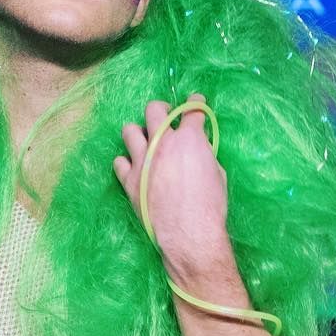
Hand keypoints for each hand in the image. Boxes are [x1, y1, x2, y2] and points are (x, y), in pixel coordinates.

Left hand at [113, 94, 234, 286]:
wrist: (189, 233)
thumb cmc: (210, 205)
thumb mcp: (217, 172)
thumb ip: (204, 154)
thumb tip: (199, 149)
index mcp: (189, 139)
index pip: (192, 110)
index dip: (196, 104)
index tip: (196, 102)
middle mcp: (162, 143)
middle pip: (155, 110)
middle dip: (162, 110)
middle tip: (166, 118)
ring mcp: (142, 160)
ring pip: (129, 130)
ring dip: (139, 133)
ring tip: (146, 141)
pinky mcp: (129, 180)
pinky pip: (119, 162)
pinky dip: (127, 162)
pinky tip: (134, 167)